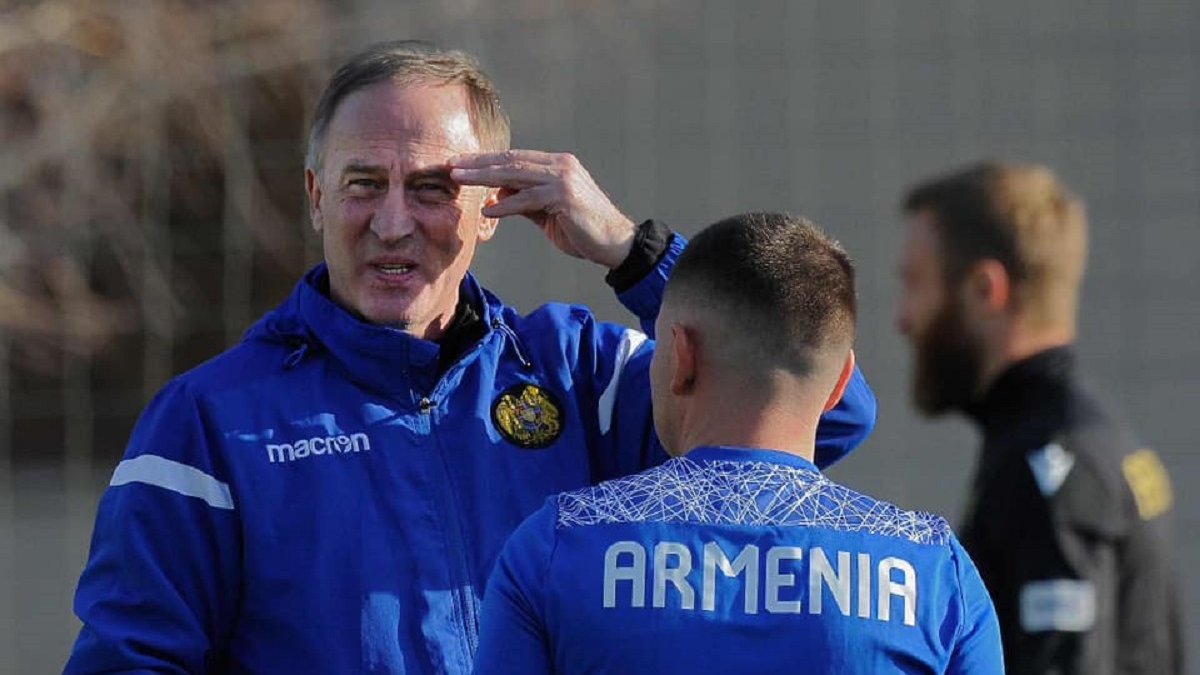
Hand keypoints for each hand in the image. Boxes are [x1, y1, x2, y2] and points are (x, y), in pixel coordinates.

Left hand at [449, 150, 635, 268]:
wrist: (616, 244)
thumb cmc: (583, 230)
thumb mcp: (548, 212)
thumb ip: (525, 200)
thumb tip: (497, 194)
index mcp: (556, 165)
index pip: (514, 158)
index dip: (485, 160)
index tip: (460, 164)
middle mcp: (560, 165)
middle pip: (510, 161)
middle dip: (477, 163)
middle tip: (450, 165)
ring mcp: (563, 179)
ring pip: (515, 174)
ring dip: (483, 177)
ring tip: (459, 180)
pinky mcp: (565, 197)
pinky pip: (527, 199)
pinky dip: (506, 204)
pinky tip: (487, 209)